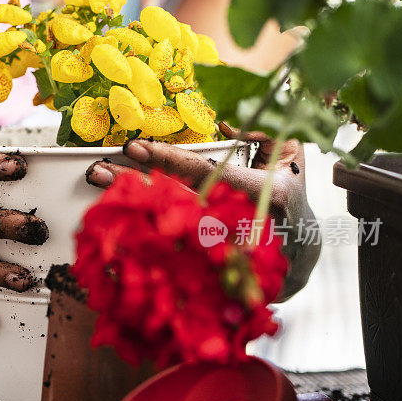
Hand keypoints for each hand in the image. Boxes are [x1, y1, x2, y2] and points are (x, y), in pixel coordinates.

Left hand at [84, 123, 319, 300]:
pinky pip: (172, 257)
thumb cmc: (291, 195)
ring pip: (170, 232)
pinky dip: (142, 245)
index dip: (167, 159)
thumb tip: (223, 126)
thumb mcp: (289, 155)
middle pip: (177, 202)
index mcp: (266, 193)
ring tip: (99, 199)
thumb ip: (259, 135)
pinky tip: (112, 237)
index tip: (134, 148)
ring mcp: (230, 255)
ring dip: (132, 214)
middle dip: (135, 185)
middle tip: (99, 172)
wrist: (302, 254)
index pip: (205, 172)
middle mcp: (245, 226)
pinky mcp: (216, 273)